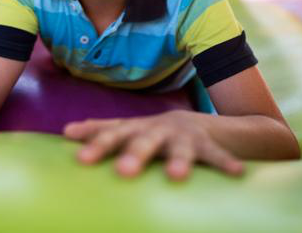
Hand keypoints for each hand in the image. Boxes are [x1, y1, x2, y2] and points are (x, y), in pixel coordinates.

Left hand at [63, 110, 243, 180]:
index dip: (98, 145)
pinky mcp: (209, 144)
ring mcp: (185, 136)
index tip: (82, 159)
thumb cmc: (159, 132)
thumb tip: (66, 132)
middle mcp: (159, 130)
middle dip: (134, 154)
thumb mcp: (132, 128)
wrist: (208, 125)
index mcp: (138, 128)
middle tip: (124, 171)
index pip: (114, 135)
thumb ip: (102, 130)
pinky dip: (226, 163)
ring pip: (181, 149)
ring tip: (176, 175)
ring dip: (179, 161)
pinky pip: (217, 155)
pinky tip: (236, 174)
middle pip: (144, 140)